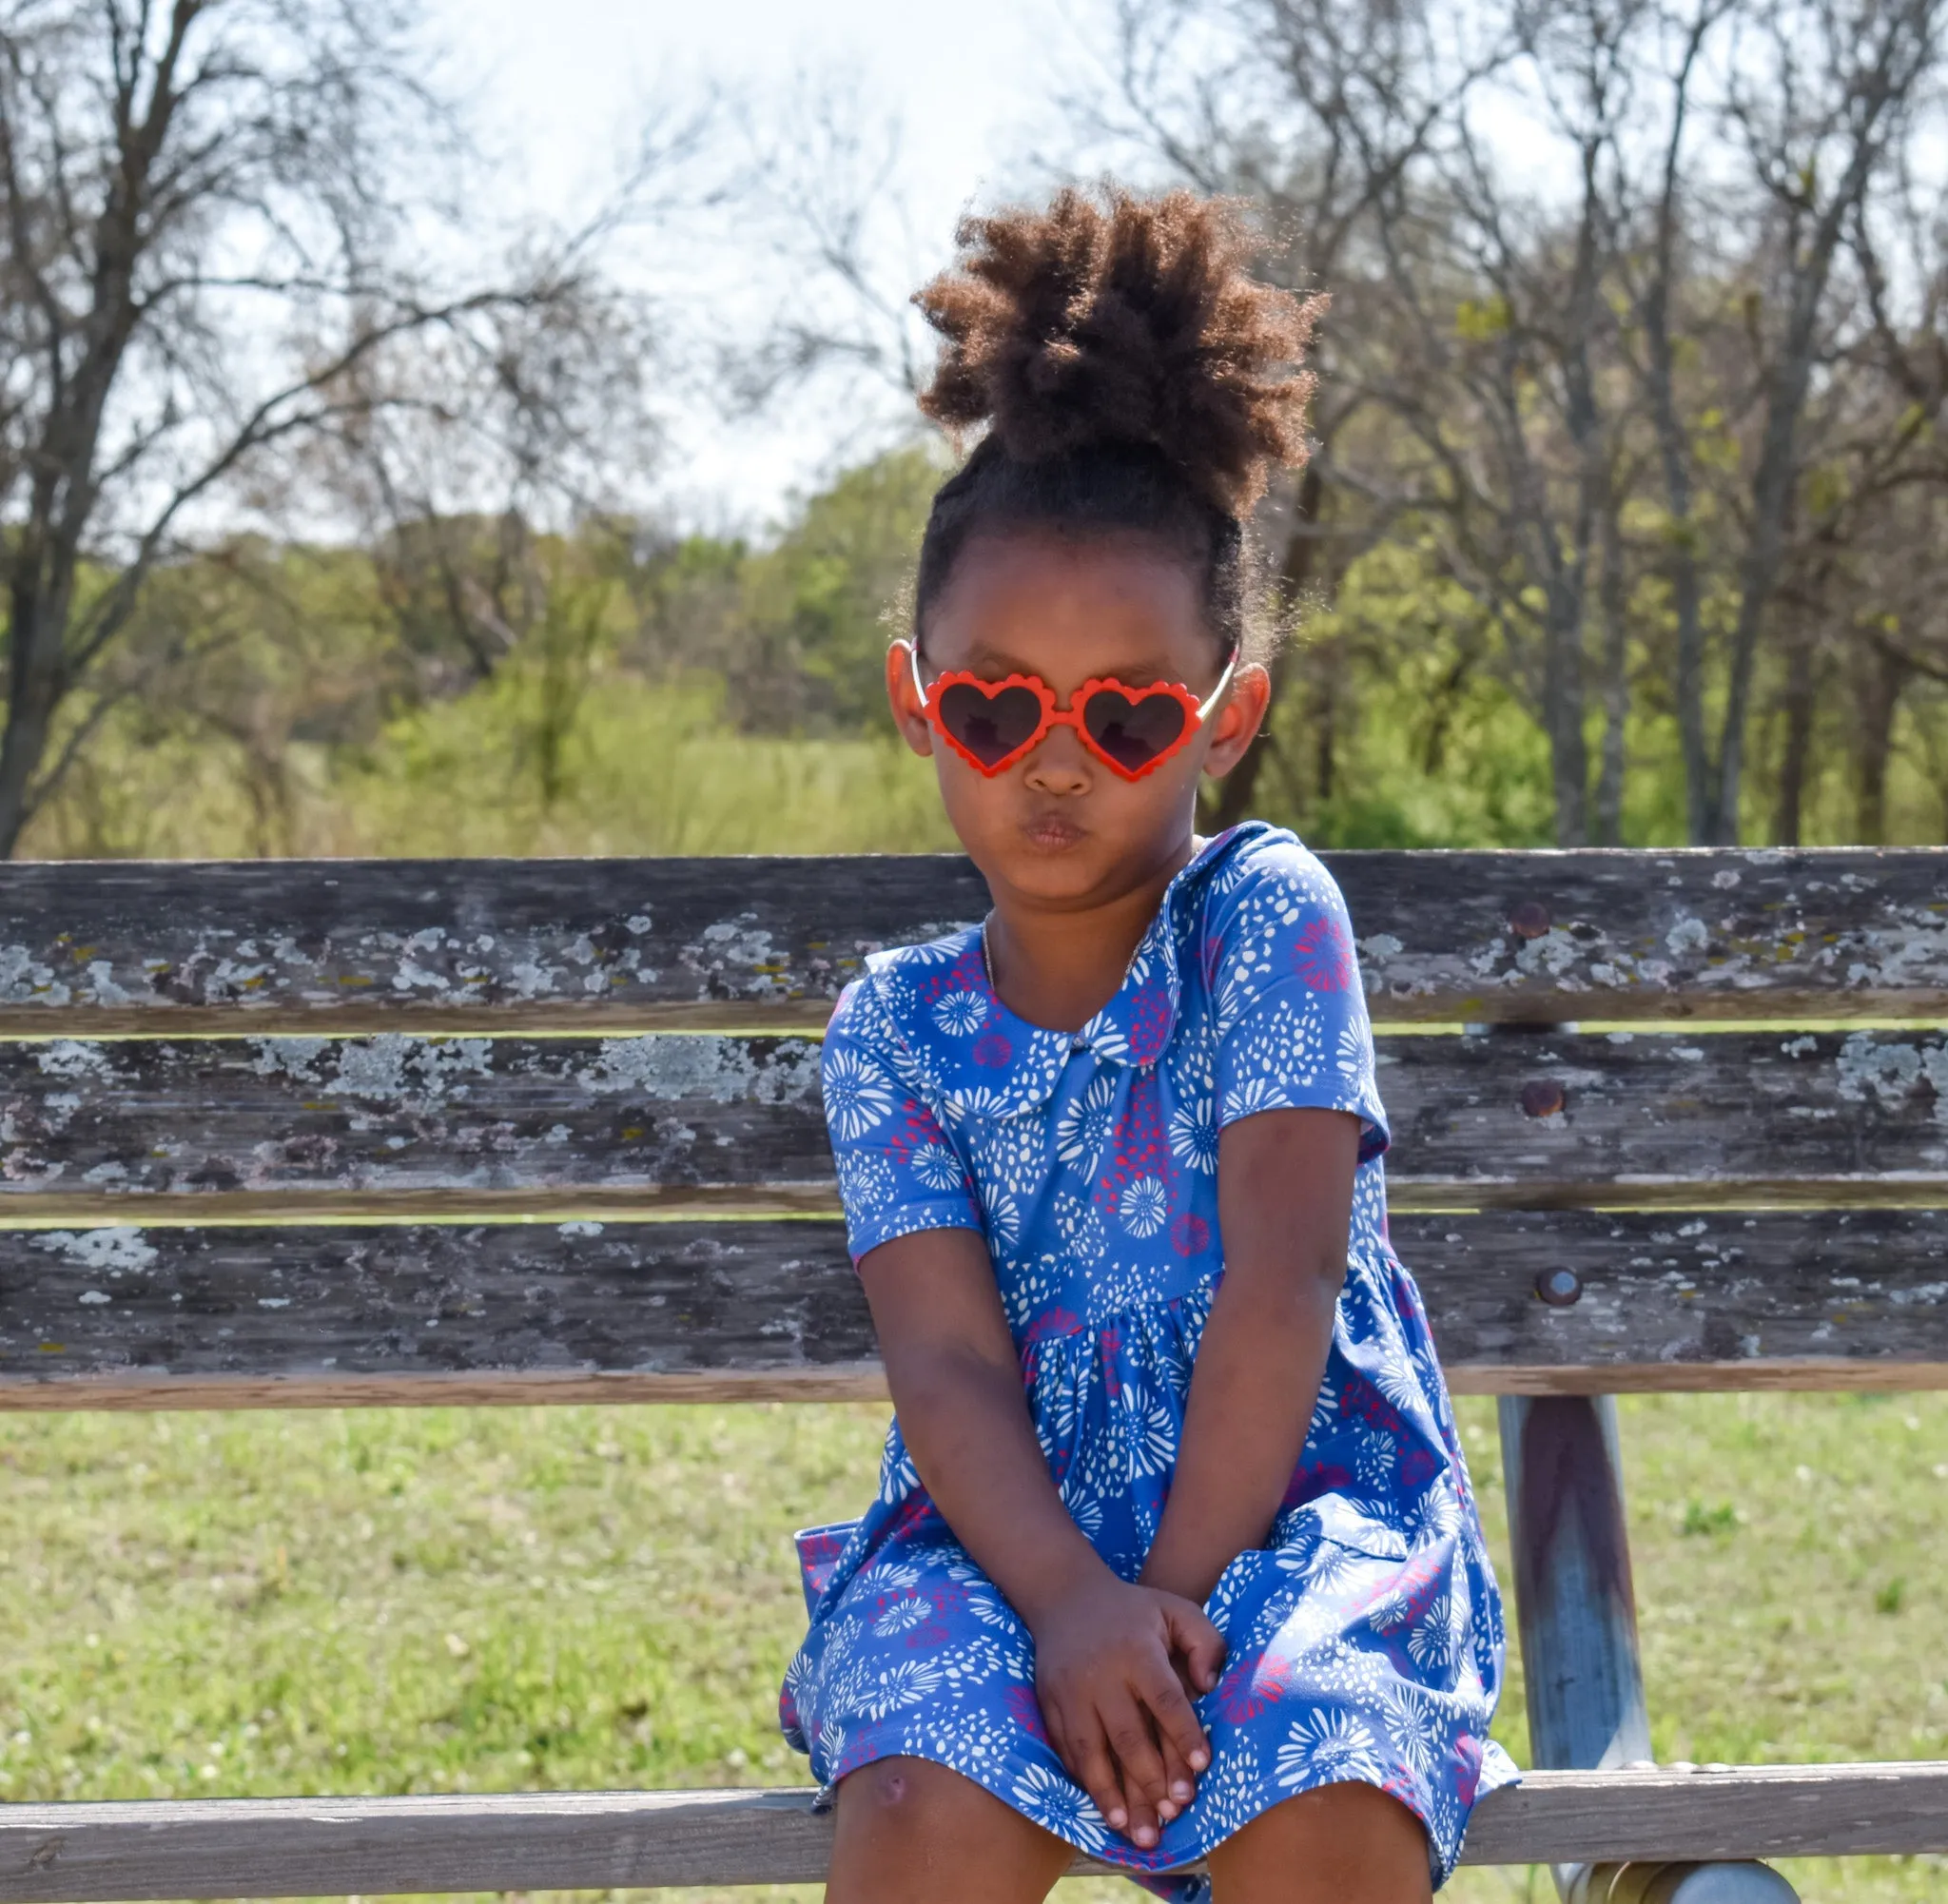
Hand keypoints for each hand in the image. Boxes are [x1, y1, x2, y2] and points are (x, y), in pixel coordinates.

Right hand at [1026, 1573, 1225, 1849]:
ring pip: (1092, 1752)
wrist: (1066, 1597)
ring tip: (1135, 1832)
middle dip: (1151, 1781)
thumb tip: (1210, 1686)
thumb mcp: (1175, 1609)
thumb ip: (1205, 1642)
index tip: (1202, 1767)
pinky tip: (1106, 1810)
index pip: (1164, 1699)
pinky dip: (1087, 1784)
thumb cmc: (1133, 1611)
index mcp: (1136, 1651)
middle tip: (1173, 1815)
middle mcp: (1100, 1674)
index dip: (1183, 1734)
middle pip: (1127, 1735)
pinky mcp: (1049, 1705)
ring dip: (1114, 1796)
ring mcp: (1070, 1692)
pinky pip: (1068, 1751)